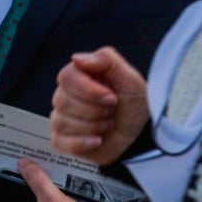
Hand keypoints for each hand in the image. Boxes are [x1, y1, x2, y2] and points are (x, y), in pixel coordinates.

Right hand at [51, 47, 150, 165]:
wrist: (141, 136)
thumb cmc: (134, 106)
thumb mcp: (130, 79)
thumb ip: (106, 59)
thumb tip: (76, 58)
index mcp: (80, 76)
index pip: (66, 77)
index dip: (87, 89)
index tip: (110, 97)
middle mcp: (67, 96)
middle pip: (62, 100)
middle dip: (94, 110)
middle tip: (111, 111)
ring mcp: (62, 118)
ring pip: (62, 122)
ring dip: (92, 126)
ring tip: (108, 124)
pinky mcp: (63, 140)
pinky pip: (60, 141)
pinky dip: (82, 143)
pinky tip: (98, 141)